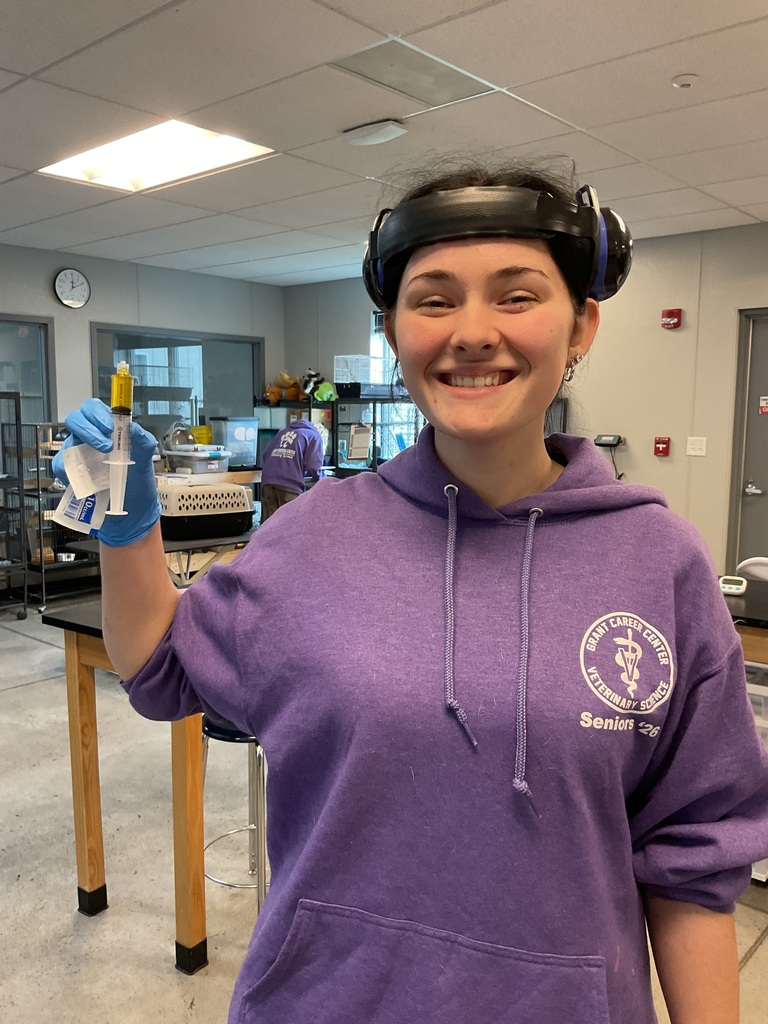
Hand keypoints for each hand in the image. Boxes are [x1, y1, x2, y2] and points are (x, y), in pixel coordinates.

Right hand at [52, 398, 160, 546]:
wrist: (132, 508)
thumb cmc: (136, 479)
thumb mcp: (146, 457)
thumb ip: (142, 439)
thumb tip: (132, 426)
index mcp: (105, 428)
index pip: (93, 408)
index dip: (97, 413)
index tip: (110, 427)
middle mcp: (88, 437)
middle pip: (75, 419)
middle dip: (89, 429)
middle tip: (106, 445)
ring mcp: (77, 454)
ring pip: (66, 441)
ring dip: (82, 448)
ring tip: (102, 463)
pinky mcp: (70, 472)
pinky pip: (61, 465)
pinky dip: (71, 469)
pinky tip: (86, 477)